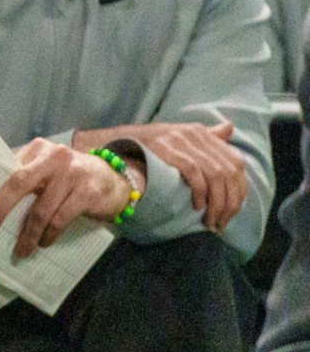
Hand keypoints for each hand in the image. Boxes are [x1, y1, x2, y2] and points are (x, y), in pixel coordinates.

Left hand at [0, 139, 134, 258]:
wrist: (114, 180)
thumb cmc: (69, 179)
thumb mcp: (47, 171)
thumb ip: (25, 179)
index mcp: (38, 149)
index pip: (8, 169)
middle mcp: (55, 156)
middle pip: (19, 183)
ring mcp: (73, 173)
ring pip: (41, 209)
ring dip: (29, 233)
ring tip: (22, 250)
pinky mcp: (88, 192)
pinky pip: (61, 218)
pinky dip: (50, 234)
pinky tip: (45, 242)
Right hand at [92, 120, 245, 231]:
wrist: (113, 143)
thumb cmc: (145, 147)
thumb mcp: (178, 138)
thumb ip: (205, 138)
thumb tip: (229, 129)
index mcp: (202, 133)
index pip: (235, 162)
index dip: (239, 189)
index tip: (233, 211)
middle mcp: (196, 134)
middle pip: (229, 171)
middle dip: (230, 201)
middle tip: (222, 222)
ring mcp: (182, 141)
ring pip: (216, 174)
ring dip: (217, 202)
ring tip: (211, 220)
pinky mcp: (169, 149)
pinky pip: (195, 173)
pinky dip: (200, 192)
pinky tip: (197, 207)